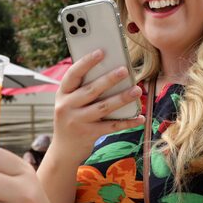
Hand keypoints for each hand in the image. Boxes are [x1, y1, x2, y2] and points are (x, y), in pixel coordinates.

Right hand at [53, 49, 144, 164]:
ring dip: (122, 98)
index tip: (101, 52)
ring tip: (137, 90)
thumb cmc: (71, 118)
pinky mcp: (89, 135)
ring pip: (103, 107)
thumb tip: (111, 70)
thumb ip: (83, 89)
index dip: (86, 62)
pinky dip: (127, 122)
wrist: (63, 151)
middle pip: (91, 90)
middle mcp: (67, 107)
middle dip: (109, 79)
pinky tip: (139, 117)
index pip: (73, 74)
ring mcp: (77, 122)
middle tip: (125, 70)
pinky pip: (112, 126)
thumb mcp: (70, 102)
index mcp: (62, 94)